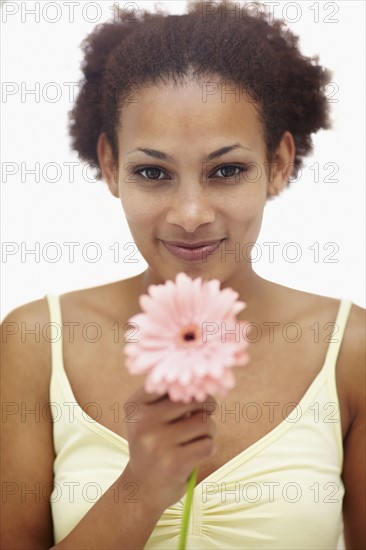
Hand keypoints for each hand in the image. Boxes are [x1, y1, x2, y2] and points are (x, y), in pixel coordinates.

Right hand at [123, 385, 216, 513]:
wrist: (141, 488)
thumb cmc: (153, 444)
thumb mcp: (148, 417)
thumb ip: (169, 398)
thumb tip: (205, 386)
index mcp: (135, 405)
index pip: (170, 382)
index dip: (189, 388)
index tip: (191, 398)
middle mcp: (143, 421)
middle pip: (194, 400)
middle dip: (206, 409)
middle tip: (201, 419)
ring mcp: (157, 443)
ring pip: (205, 423)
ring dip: (209, 431)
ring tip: (196, 439)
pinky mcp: (174, 463)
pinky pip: (208, 445)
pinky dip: (208, 448)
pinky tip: (195, 454)